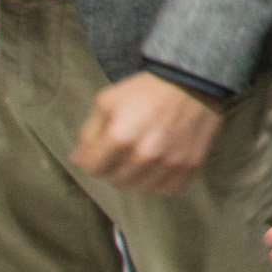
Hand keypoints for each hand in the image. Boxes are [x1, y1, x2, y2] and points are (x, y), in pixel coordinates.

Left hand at [72, 71, 225, 194]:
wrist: (192, 82)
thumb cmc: (145, 90)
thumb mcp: (108, 100)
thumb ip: (88, 132)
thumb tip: (78, 159)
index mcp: (119, 137)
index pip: (93, 168)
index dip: (91, 160)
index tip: (98, 152)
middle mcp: (144, 154)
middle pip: (115, 180)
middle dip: (112, 169)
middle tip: (120, 153)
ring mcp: (168, 162)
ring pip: (140, 188)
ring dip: (136, 178)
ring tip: (139, 161)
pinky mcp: (189, 164)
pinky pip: (168, 189)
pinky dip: (161, 182)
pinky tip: (160, 166)